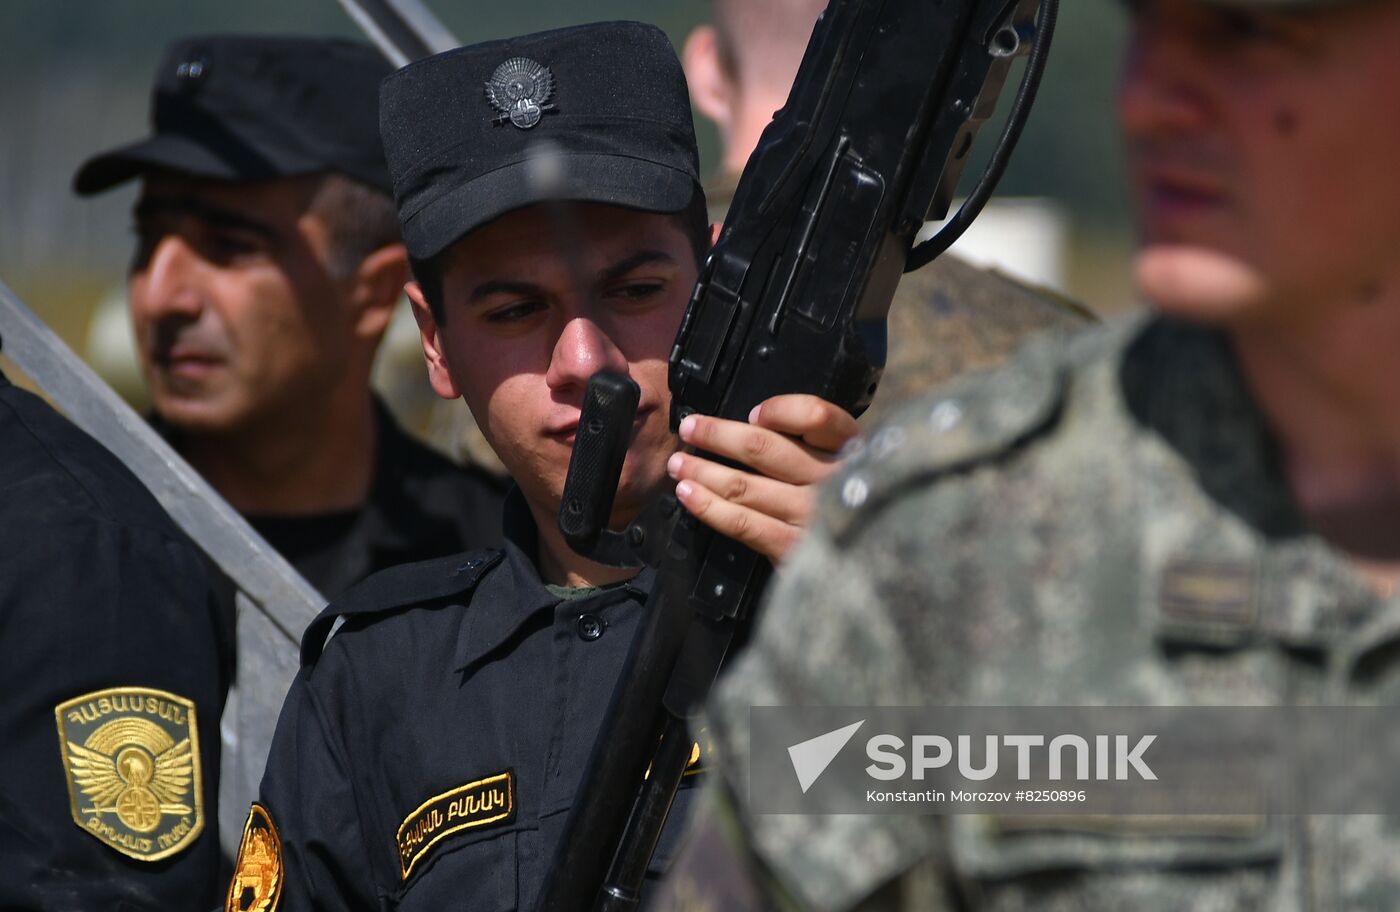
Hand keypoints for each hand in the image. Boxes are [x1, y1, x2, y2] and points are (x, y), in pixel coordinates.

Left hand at [666, 394, 859, 562]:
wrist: (875, 568)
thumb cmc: (851, 507)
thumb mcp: (847, 466)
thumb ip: (814, 444)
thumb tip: (754, 425)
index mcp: (851, 449)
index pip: (817, 416)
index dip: (780, 411)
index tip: (753, 414)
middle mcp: (833, 480)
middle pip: (764, 448)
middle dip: (717, 435)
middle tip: (689, 429)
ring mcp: (813, 516)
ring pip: (744, 485)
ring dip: (703, 471)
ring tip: (679, 466)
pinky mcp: (795, 549)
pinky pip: (743, 524)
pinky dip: (709, 508)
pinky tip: (689, 496)